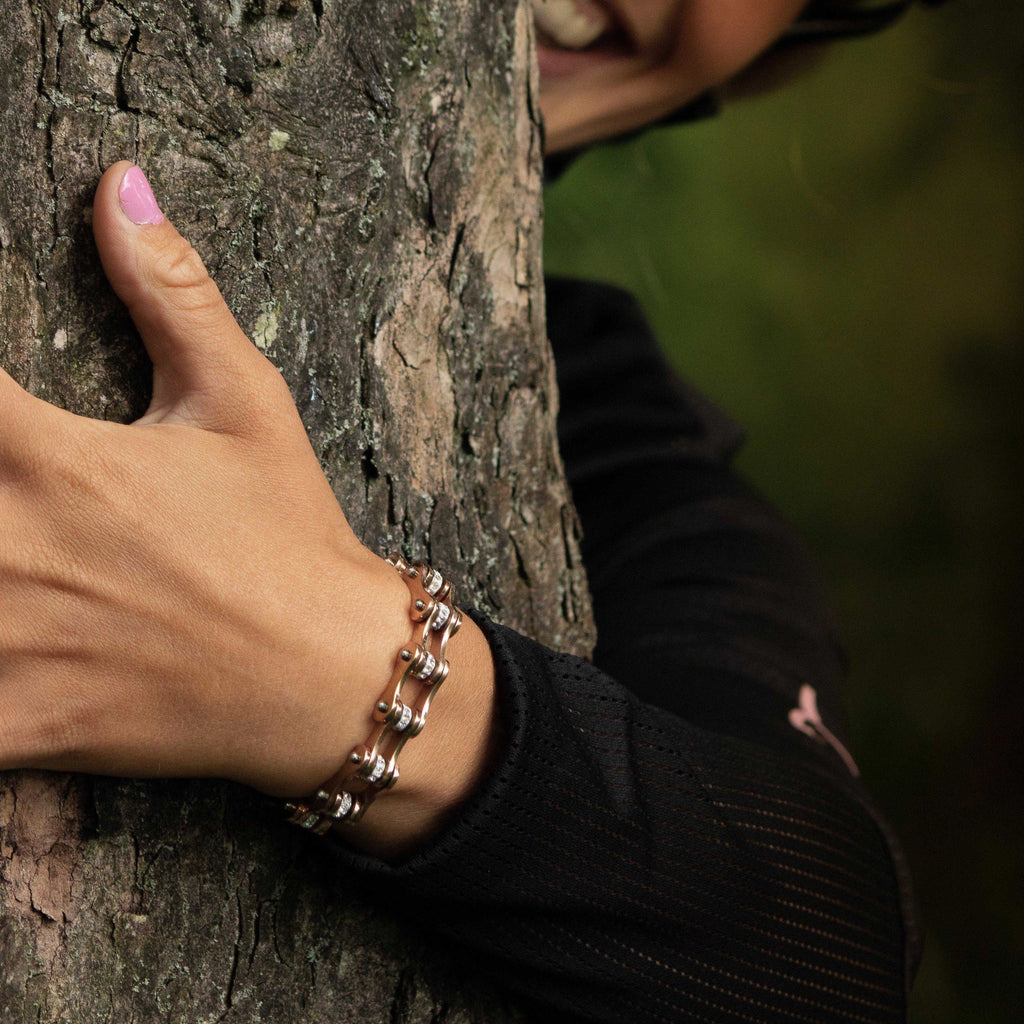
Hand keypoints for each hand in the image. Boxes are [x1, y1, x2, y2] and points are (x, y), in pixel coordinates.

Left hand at [0, 164, 496, 853]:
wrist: (330, 675)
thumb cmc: (289, 535)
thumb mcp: (246, 403)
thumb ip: (171, 294)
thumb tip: (121, 184)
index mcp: (48, 458)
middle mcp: (7, 545)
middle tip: (2, 489)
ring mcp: (3, 645)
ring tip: (1, 537)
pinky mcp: (16, 726)